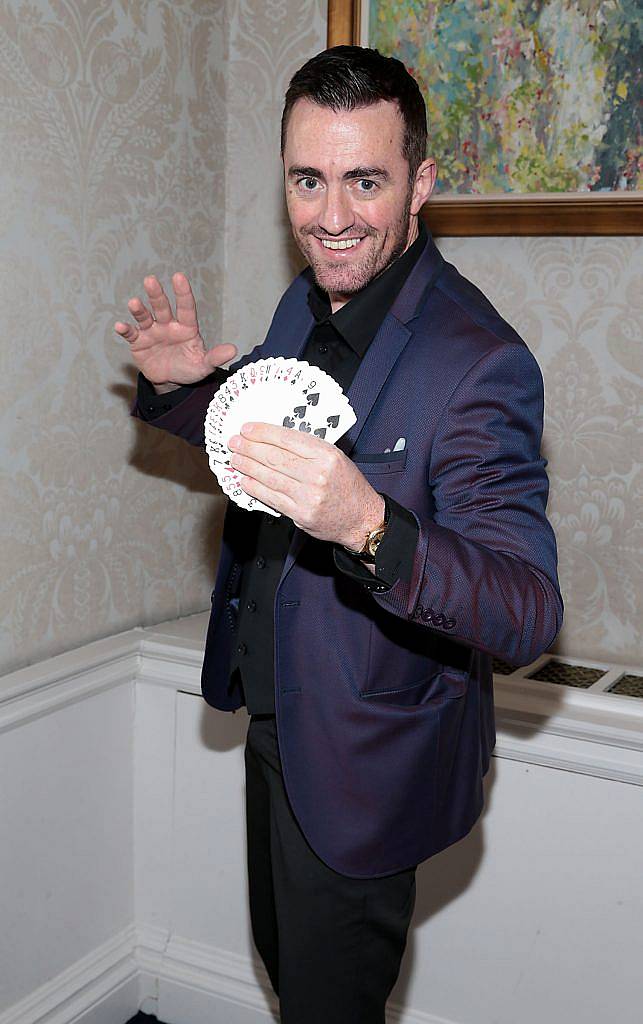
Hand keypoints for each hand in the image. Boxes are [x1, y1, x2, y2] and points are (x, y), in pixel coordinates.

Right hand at [114, 272, 236, 387]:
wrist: (170, 380)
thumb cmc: (188, 368)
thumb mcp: (203, 365)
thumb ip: (215, 357)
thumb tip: (233, 350)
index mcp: (186, 327)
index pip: (186, 307)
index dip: (182, 293)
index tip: (179, 277)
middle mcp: (168, 325)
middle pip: (162, 307)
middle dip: (156, 294)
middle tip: (151, 280)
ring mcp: (152, 332)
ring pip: (145, 317)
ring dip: (139, 310)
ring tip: (134, 303)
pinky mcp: (138, 342)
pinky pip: (131, 334)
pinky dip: (125, 330)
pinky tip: (120, 326)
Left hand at [227, 422, 384, 548]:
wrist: (362, 518)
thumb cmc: (348, 486)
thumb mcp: (335, 458)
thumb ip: (308, 449)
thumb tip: (274, 440)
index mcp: (327, 455)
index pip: (287, 439)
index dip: (263, 433)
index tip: (247, 429)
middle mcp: (317, 474)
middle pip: (274, 457)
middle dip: (249, 448)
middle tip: (235, 443)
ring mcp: (308, 496)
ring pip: (269, 477)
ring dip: (247, 467)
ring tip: (235, 459)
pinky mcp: (301, 514)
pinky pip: (271, 498)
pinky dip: (254, 488)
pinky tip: (244, 480)